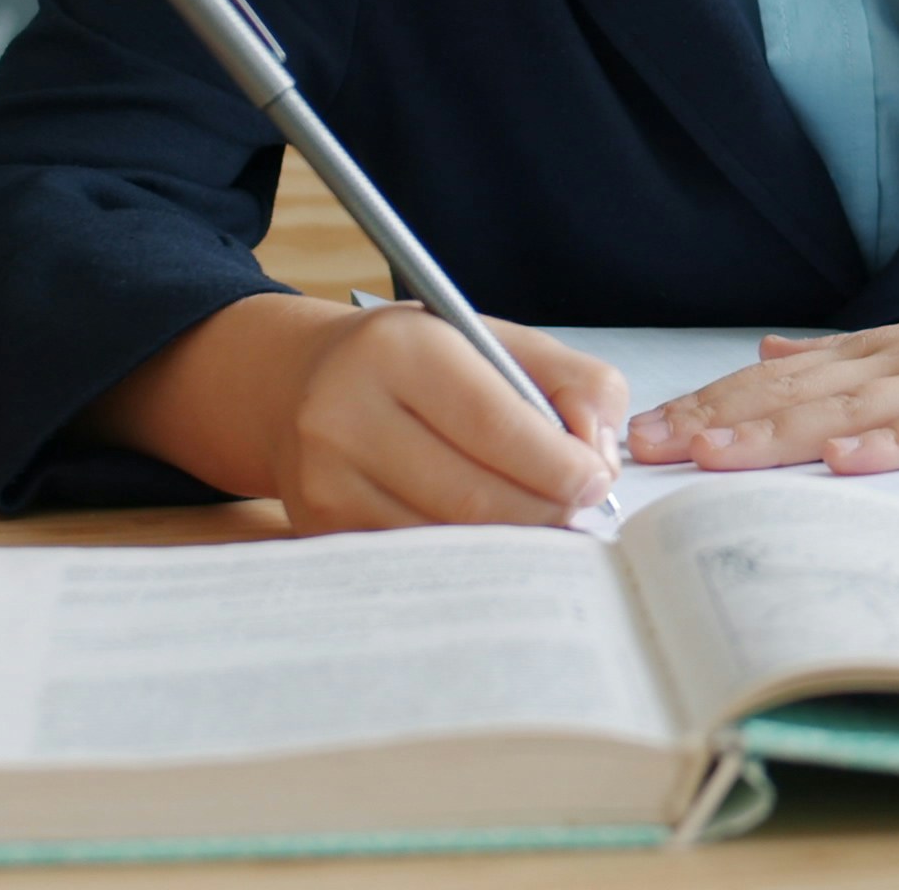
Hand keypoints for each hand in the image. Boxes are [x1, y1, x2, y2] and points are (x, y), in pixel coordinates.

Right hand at [82, 293, 628, 532]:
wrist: (298, 384)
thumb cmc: (415, 361)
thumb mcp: (492, 340)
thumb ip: (569, 382)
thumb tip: (600, 455)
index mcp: (397, 350)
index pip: (495, 424)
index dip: (559, 464)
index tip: (597, 479)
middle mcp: (346, 413)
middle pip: (473, 496)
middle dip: (545, 512)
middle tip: (579, 511)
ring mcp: (325, 479)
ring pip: (447, 539)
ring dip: (510, 541)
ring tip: (539, 522)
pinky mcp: (319, 527)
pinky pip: (416, 559)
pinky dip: (467, 558)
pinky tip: (489, 537)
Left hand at [622, 254, 898, 475]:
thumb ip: (849, 360)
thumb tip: (767, 355)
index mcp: (883, 356)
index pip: (773, 384)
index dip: (705, 408)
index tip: (638, 434)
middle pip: (791, 397)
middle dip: (713, 425)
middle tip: (640, 452)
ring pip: (850, 410)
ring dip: (776, 433)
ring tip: (711, 457)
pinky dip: (893, 446)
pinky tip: (846, 463)